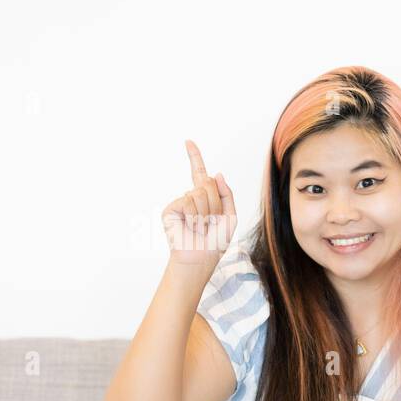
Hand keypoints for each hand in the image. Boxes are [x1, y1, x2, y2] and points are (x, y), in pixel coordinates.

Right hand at [162, 139, 237, 267]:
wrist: (200, 259)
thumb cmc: (215, 242)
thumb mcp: (230, 216)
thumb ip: (227, 193)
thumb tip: (216, 173)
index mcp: (205, 198)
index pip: (199, 173)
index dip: (194, 156)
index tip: (188, 141)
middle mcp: (190, 197)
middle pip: (207, 184)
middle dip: (215, 204)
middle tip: (210, 223)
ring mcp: (180, 202)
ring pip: (199, 193)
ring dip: (206, 213)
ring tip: (201, 227)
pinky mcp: (170, 209)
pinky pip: (188, 200)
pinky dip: (195, 215)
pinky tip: (191, 227)